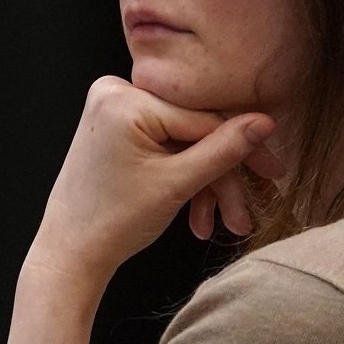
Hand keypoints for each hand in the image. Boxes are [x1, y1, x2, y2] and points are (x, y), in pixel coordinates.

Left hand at [27, 78, 273, 291]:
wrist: (69, 252)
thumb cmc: (112, 222)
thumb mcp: (176, 185)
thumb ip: (224, 150)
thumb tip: (265, 122)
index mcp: (125, 99)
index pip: (204, 119)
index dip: (244, 149)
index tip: (273, 172)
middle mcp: (115, 91)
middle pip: (195, 131)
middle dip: (222, 177)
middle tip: (248, 209)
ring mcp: (114, 108)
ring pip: (183, 142)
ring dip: (205, 184)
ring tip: (222, 224)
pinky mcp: (117, 126)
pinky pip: (164, 145)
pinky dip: (182, 177)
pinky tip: (197, 215)